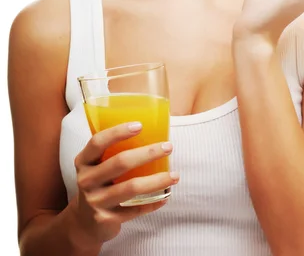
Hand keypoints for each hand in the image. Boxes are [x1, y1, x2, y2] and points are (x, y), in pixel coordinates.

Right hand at [71, 123, 178, 246]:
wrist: (83, 223)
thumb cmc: (98, 183)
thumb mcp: (96, 166)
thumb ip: (112, 151)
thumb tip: (150, 131)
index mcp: (83, 161)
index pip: (98, 142)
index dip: (118, 132)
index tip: (140, 125)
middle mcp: (86, 180)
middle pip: (120, 162)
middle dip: (148, 153)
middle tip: (168, 147)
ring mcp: (96, 201)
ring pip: (132, 187)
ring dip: (157, 180)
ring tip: (175, 175)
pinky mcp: (106, 219)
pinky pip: (135, 209)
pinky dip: (153, 202)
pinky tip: (165, 196)